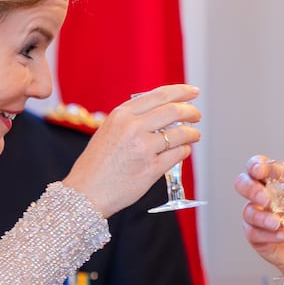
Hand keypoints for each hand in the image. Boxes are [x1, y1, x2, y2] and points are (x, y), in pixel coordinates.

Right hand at [62, 84, 201, 217]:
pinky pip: (177, 155)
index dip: (181, 92)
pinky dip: (184, 151)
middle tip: (197, 115)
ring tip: (194, 135)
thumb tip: (161, 114)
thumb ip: (131, 120)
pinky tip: (183, 151)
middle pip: (174, 111)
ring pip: (180, 134)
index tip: (193, 92)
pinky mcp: (151, 169)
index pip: (159, 96)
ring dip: (192, 133)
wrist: (86, 192)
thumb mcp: (108, 131)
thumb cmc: (96, 165)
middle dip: (191, 112)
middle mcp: (132, 128)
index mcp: (121, 115)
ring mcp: (143, 148)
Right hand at [235, 155, 283, 284]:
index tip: (259, 170)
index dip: (256, 164)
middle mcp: (268, 197)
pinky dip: (266, 234)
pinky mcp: (257, 235)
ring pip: (247, 210)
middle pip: (244, 183)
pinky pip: (251, 231)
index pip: (263, 167)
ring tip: (279, 225)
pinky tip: (282, 237)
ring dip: (261, 217)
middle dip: (249, 188)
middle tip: (265, 199)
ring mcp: (261, 216)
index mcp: (283, 184)